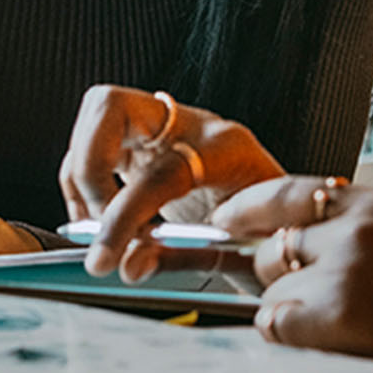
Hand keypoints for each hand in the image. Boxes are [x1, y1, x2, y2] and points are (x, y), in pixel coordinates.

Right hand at [57, 84, 285, 280]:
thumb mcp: (241, 251)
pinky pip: (95, 142)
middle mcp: (193, 123)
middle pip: (111, 106)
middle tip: (95, 225)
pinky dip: (84, 182)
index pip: (159, 170)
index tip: (105, 256)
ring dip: (82, 175)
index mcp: (228, 149)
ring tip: (98, 229)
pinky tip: (100, 219)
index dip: (124, 215)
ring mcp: (166, 124)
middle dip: (88, 167)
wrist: (290, 215)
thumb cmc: (273, 230)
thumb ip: (181, 258)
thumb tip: (128, 266)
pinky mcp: (146, 138)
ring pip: (96, 116)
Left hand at [213, 176, 372, 356]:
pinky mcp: (336, 310)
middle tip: (307, 297)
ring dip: (291, 312)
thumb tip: (289, 240)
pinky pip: (275, 322)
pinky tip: (325, 338)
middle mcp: (356, 228)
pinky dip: (289, 336)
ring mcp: (345, 268)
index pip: (288, 192)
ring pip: (273, 290)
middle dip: (279, 276)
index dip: (248, 208)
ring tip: (335, 323)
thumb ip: (354, 230)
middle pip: (273, 247)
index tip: (226, 218)